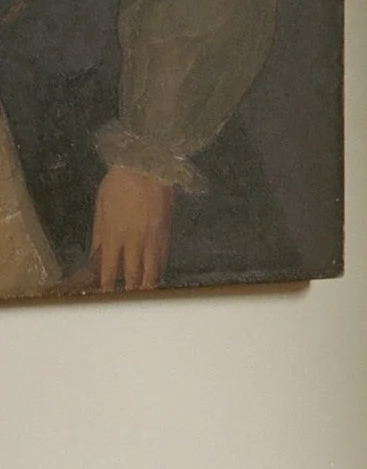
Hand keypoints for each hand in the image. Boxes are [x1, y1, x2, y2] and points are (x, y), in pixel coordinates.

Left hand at [90, 165, 175, 291]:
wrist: (147, 164)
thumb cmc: (119, 182)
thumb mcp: (101, 207)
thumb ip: (99, 234)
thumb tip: (97, 256)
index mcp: (113, 235)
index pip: (110, 270)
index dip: (108, 287)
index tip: (106, 297)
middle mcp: (134, 241)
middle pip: (134, 275)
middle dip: (130, 292)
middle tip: (128, 304)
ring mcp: (153, 238)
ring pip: (153, 270)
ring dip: (148, 286)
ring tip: (145, 297)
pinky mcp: (167, 232)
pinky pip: (163, 257)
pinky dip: (159, 269)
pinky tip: (157, 275)